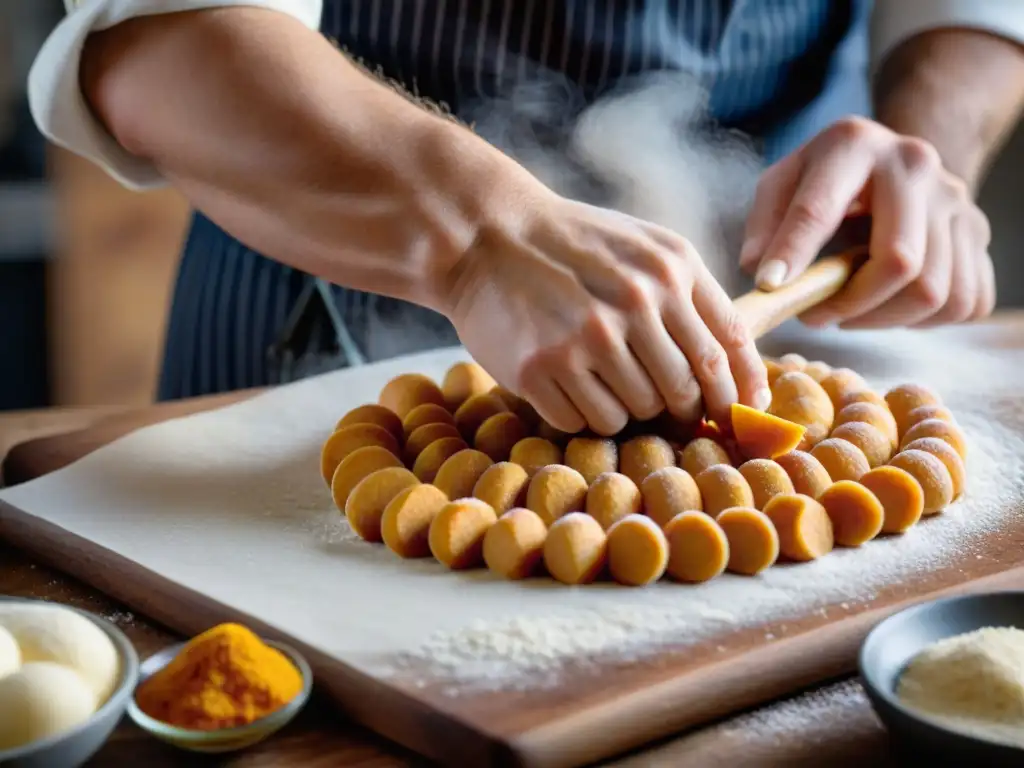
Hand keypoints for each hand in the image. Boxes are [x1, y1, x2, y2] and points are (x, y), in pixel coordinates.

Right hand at [442, 191, 770, 435]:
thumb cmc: (575, 247)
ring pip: (636, 413)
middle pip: (684, 392)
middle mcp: (634, 303)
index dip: (739, 392)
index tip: (737, 416)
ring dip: (625, 408)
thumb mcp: (646, 248)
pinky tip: (565, 380)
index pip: (726, 348)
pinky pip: (585, 422)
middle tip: (659, 402)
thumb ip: (692, 297)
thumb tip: (739, 372)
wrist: (487, 235)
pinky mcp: (541, 368)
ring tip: (599, 375)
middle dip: (678, 407)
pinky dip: (581, 412)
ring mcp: (585, 338)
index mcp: (670, 270)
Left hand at [740, 117, 994, 328]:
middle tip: (816, 314)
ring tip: (849, 310)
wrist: (895, 160)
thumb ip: (764, 224)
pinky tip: (890, 305)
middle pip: (900, 262)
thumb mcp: (782, 184)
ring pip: (934, 292)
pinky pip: (965, 302)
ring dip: (883, 318)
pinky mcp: (978, 234)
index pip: (819, 209)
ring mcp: (957, 199)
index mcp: (854, 144)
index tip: (771, 286)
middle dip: (852, 303)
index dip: (793, 253)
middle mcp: (916, 164)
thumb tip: (762, 274)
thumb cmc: (826, 179)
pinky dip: (923, 320)